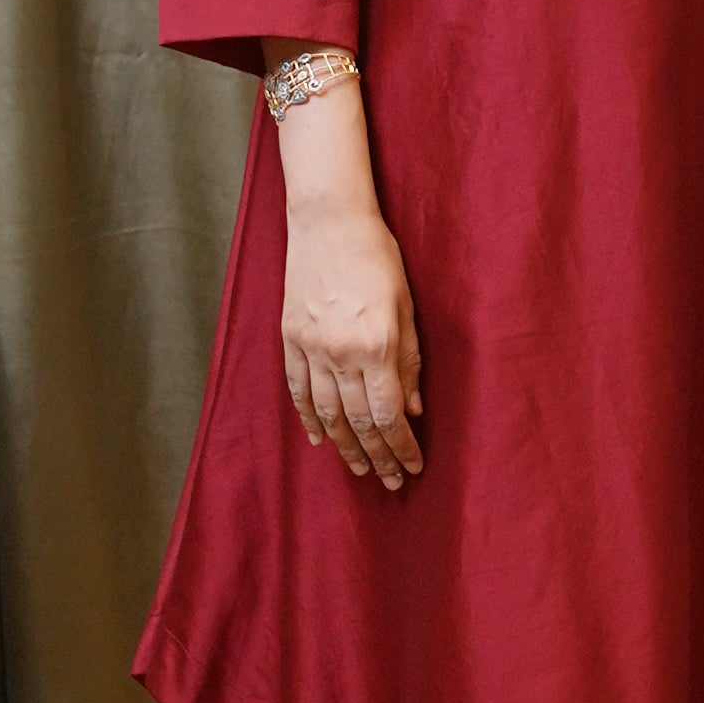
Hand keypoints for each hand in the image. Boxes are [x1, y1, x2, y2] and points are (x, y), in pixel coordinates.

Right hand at [281, 181, 424, 488]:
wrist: (329, 221)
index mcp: (376, 345)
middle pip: (358, 421)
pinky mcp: (290, 339)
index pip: (389, 414)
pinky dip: (308, 419)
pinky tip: (320, 439)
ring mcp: (310, 348)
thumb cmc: (377, 256)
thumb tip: (413, 409)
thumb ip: (410, 361)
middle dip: (377, 456)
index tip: (412, 467)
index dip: (401, 446)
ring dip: (344, 446)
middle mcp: (340, 354)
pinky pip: (298, 390)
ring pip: (326, 413)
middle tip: (389, 481)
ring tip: (360, 468)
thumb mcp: (406, 307)